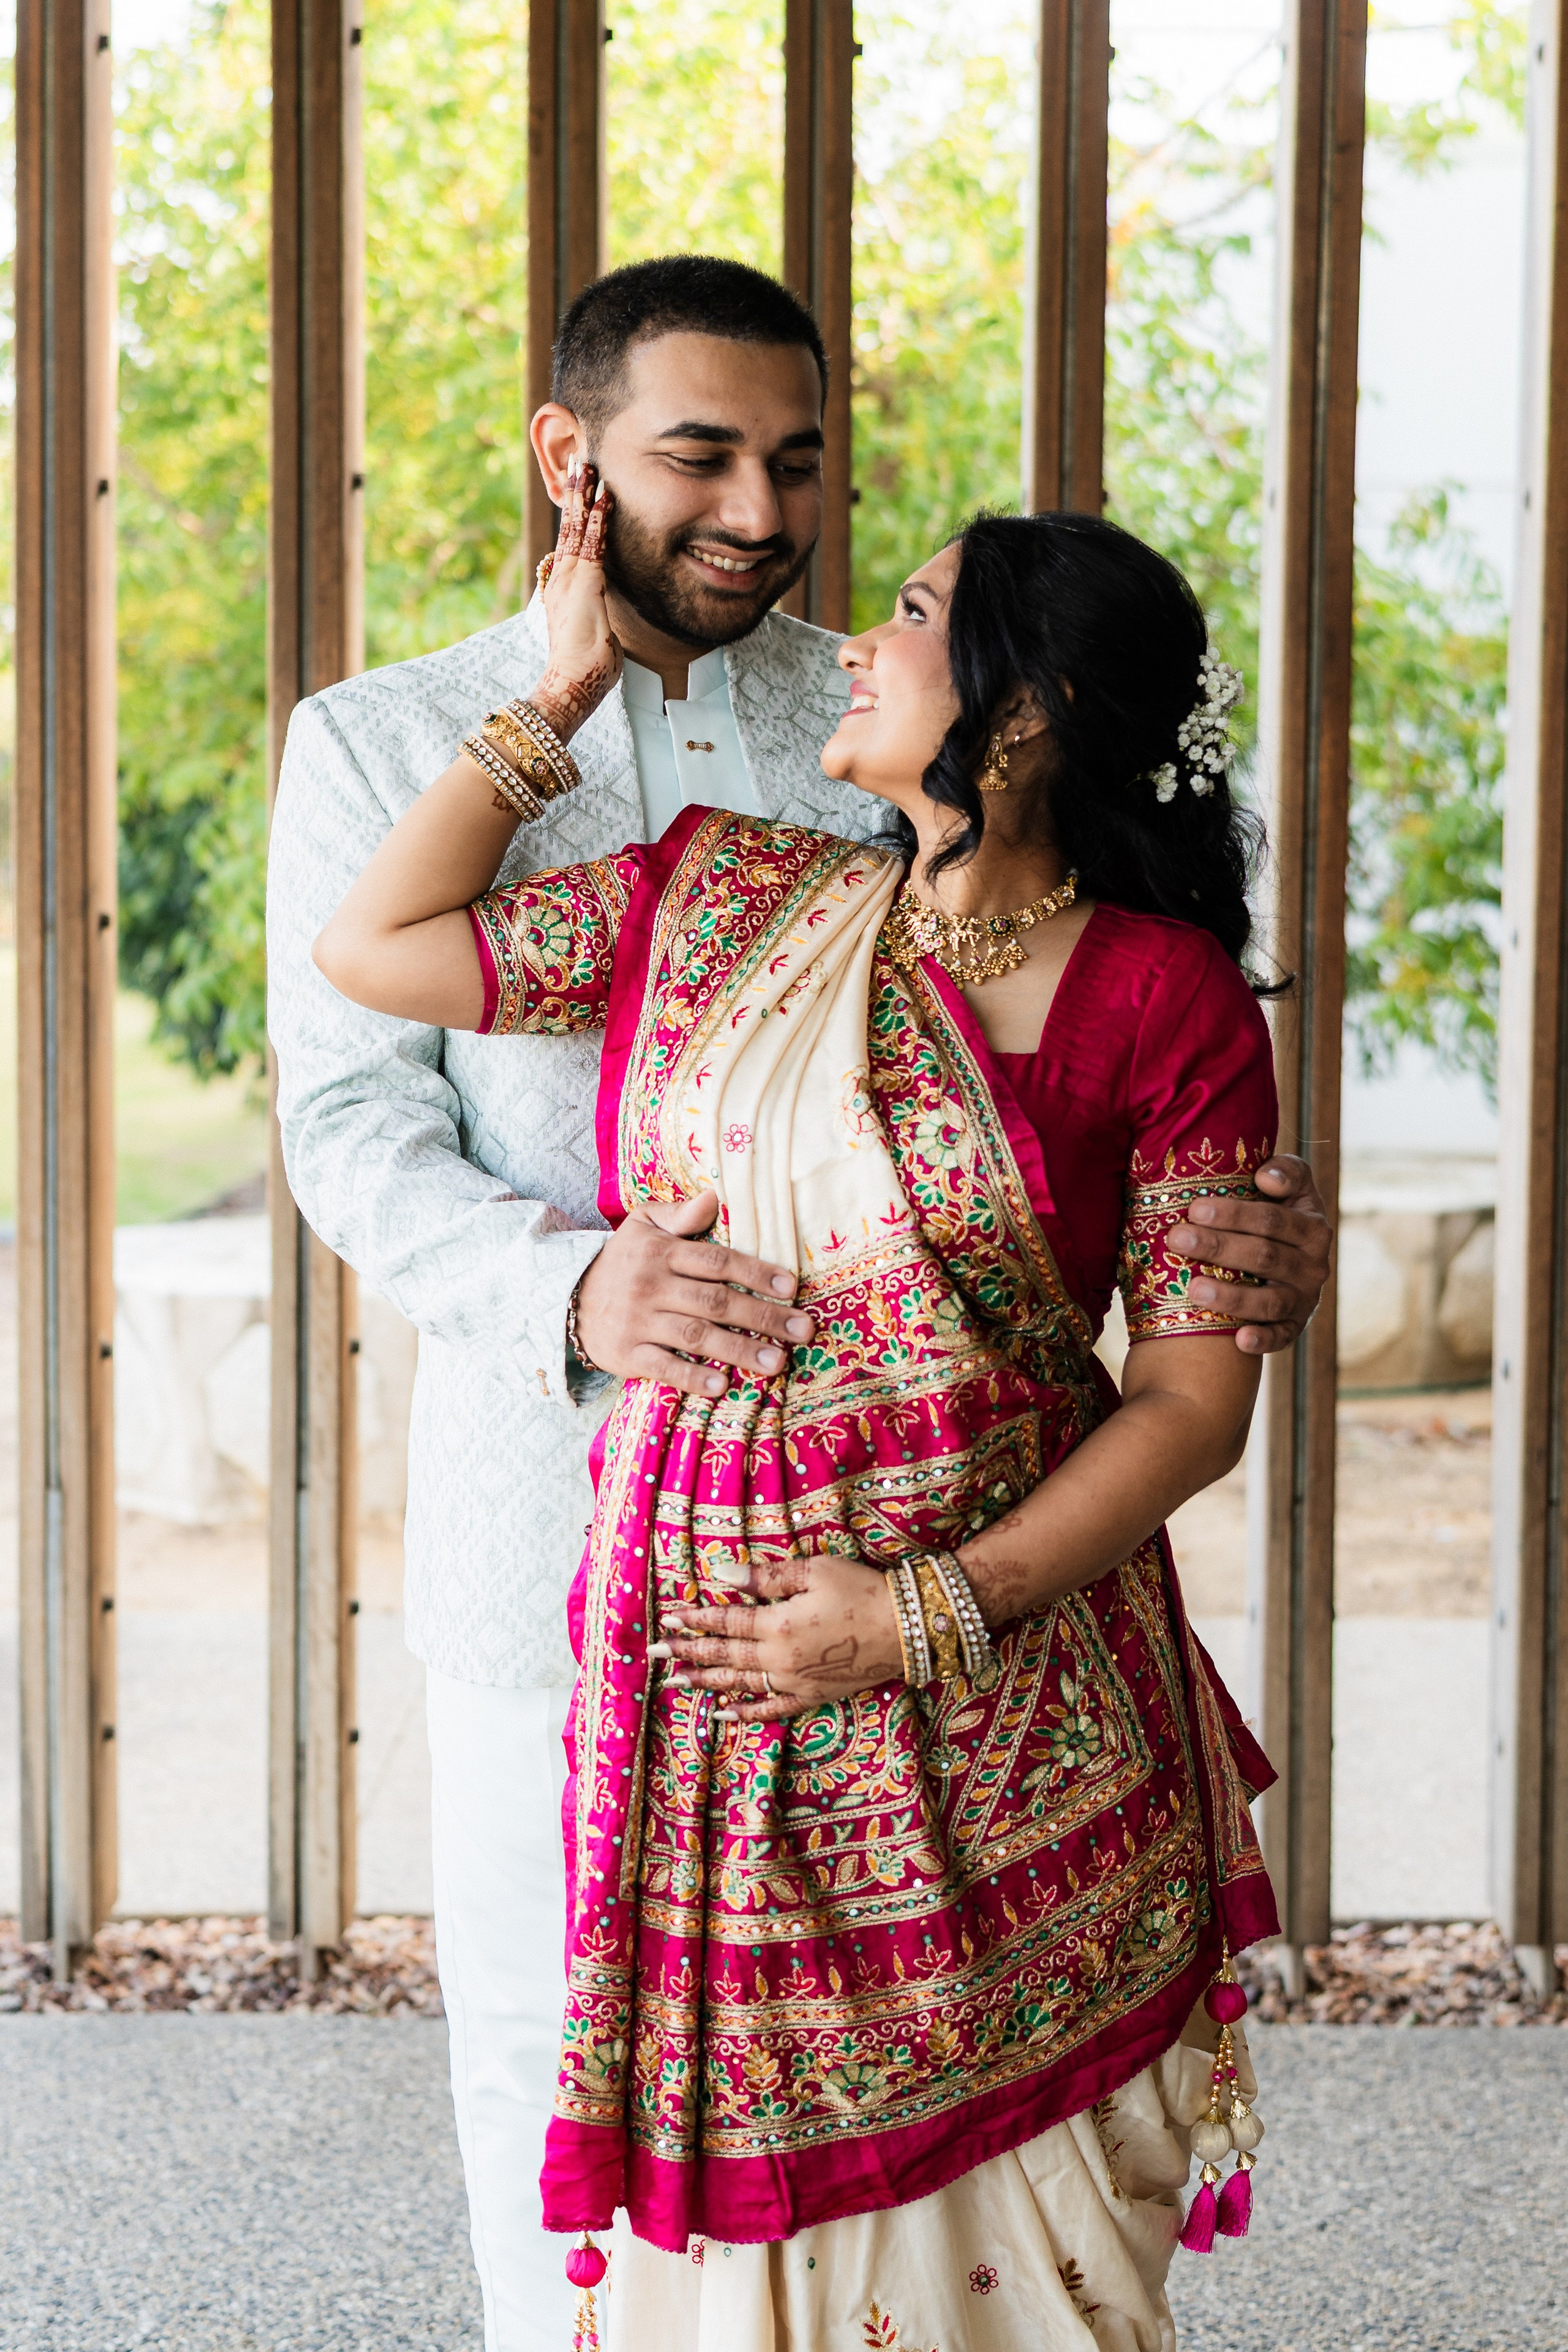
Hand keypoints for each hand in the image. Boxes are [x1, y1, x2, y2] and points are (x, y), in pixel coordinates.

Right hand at [532, 457, 620, 742]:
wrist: (572, 684)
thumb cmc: (586, 667)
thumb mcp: (593, 632)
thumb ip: (596, 614)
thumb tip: (604, 614)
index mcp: (564, 588)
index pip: (570, 542)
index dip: (575, 514)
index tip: (580, 489)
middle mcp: (562, 578)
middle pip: (569, 526)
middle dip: (573, 492)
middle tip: (577, 460)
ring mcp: (571, 579)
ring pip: (577, 527)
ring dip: (583, 494)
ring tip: (586, 463)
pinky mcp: (585, 584)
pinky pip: (593, 542)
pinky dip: (598, 517)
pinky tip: (605, 494)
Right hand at [574, 1188, 814, 1398]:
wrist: (565, 1299)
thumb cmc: (621, 1262)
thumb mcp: (642, 1226)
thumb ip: (679, 1214)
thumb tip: (715, 1197)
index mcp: (662, 1253)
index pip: (717, 1261)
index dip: (756, 1272)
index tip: (791, 1287)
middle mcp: (652, 1286)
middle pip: (715, 1301)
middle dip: (763, 1316)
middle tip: (803, 1330)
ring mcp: (639, 1322)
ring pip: (695, 1335)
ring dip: (738, 1349)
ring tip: (777, 1362)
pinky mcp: (627, 1355)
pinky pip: (663, 1367)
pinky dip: (692, 1377)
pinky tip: (722, 1386)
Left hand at [653, 1552, 902, 1724]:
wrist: (907, 1628)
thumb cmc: (861, 1589)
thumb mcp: (814, 1572)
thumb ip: (765, 1578)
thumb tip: (720, 1573)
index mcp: (777, 1626)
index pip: (725, 1622)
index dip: (695, 1620)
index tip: (667, 1620)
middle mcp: (779, 1660)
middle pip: (724, 1657)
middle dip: (686, 1654)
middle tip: (653, 1655)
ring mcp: (795, 1682)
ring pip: (739, 1685)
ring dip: (705, 1684)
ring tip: (674, 1683)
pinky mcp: (813, 1697)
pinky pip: (771, 1710)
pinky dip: (744, 1713)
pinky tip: (721, 1714)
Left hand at [1166, 1152, 1331, 1354]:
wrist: (1295, 1254)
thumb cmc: (1278, 1212)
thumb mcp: (1291, 1186)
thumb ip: (1286, 1171)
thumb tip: (1266, 1178)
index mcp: (1312, 1226)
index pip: (1273, 1220)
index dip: (1235, 1214)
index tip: (1195, 1208)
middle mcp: (1313, 1264)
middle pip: (1264, 1256)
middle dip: (1218, 1247)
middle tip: (1178, 1239)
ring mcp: (1305, 1298)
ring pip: (1270, 1300)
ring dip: (1232, 1296)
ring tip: (1194, 1288)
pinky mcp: (1295, 1326)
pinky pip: (1283, 1336)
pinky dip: (1264, 1340)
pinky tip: (1239, 1340)